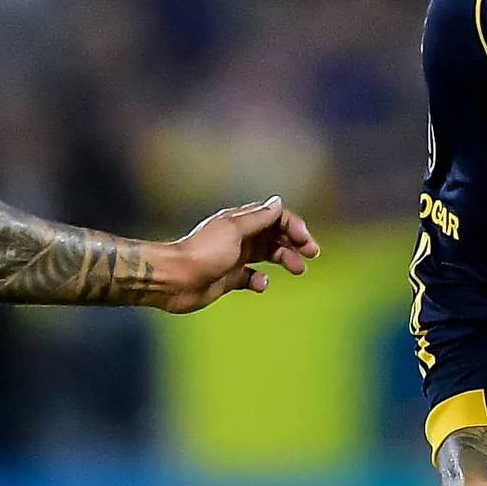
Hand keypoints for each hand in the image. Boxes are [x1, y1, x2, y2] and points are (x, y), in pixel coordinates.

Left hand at [144, 198, 318, 312]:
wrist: (175, 280)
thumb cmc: (203, 253)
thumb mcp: (234, 231)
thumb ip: (258, 218)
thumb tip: (278, 201)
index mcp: (241, 221)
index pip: (275, 216)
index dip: (293, 225)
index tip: (305, 240)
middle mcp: (240, 237)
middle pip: (275, 235)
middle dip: (295, 242)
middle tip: (311, 254)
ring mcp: (235, 257)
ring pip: (268, 255)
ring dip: (285, 259)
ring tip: (298, 270)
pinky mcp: (230, 277)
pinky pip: (252, 277)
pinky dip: (261, 280)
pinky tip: (260, 284)